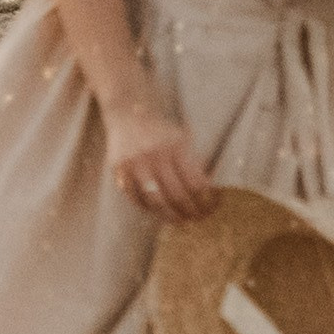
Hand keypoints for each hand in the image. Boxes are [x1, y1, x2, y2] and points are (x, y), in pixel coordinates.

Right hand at [104, 102, 216, 223]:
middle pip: (177, 195)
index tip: (212, 207)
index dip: (206, 200)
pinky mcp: (120, 171)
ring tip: (181, 221)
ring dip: (171, 216)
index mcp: (176, 146)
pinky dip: (149, 209)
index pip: (196, 183)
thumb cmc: (161, 127)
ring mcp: (135, 165)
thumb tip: (210, 189)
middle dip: (191, 212)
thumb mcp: (182, 136)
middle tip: (199, 218)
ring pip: (155, 201)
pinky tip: (160, 213)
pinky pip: (136, 199)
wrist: (127, 112)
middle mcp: (155, 156)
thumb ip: (193, 160)